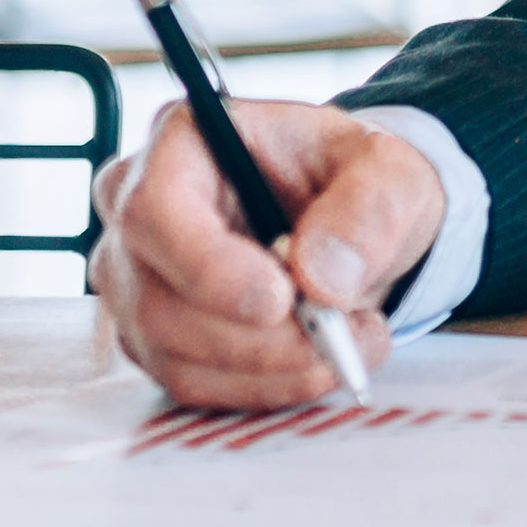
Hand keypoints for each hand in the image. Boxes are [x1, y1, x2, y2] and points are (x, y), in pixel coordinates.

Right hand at [89, 96, 446, 409]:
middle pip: (156, 299)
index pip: (154, 210)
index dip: (208, 267)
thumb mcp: (390, 172)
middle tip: (340, 335)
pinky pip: (190, 382)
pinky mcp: (152, 333)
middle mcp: (139, 206)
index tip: (279, 302)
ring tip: (346, 344)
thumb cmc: (355, 178)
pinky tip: (311, 362)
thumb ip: (367, 210)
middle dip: (256, 338)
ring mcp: (136, 276)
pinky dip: (260, 387)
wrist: (353, 220)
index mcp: (186, 140)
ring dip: (268, 369)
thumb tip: (321, 277)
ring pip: (171, 352)